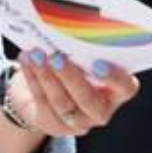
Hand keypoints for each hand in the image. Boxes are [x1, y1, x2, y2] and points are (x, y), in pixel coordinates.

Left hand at [15, 49, 140, 137]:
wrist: (45, 94)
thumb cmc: (73, 69)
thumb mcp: (83, 61)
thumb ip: (84, 53)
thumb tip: (68, 28)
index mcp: (116, 92)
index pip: (126, 88)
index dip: (115, 78)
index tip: (98, 63)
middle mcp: (100, 111)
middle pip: (87, 99)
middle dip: (70, 77)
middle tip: (56, 57)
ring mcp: (78, 122)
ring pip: (61, 101)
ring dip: (46, 75)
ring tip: (36, 55)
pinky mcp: (54, 124)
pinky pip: (42, 100)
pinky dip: (32, 78)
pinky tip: (26, 60)